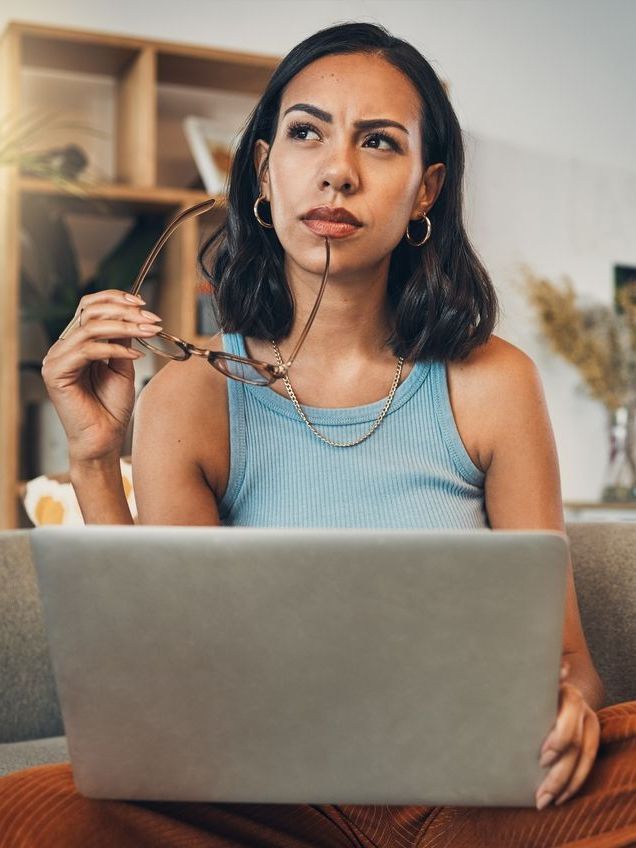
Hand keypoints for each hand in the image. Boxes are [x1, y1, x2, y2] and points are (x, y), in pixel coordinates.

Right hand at [40, 290, 162, 463]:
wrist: (104, 439)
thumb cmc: (112, 407)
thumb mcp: (123, 365)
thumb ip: (122, 339)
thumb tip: (133, 314)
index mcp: (76, 343)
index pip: (89, 307)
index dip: (115, 299)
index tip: (144, 306)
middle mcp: (63, 348)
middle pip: (89, 311)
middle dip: (125, 312)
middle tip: (152, 320)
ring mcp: (56, 359)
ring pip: (90, 328)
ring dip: (125, 327)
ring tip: (148, 333)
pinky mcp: (56, 373)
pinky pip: (87, 350)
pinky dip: (114, 348)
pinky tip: (135, 355)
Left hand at [535, 659, 599, 809]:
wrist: (553, 683)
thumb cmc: (533, 685)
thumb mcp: (534, 682)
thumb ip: (544, 679)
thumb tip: (561, 669)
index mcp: (567, 693)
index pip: (570, 718)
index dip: (559, 739)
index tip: (542, 757)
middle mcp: (582, 709)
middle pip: (576, 746)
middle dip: (559, 772)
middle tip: (540, 793)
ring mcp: (589, 724)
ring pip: (584, 760)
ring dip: (566, 785)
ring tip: (544, 801)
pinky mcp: (590, 739)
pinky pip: (587, 765)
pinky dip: (574, 784)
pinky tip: (560, 797)